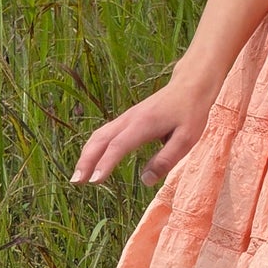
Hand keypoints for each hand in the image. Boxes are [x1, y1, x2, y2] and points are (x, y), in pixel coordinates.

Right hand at [69, 75, 215, 188]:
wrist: (190, 86)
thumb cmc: (191, 113)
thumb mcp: (187, 139)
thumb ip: (166, 159)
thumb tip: (146, 180)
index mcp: (144, 124)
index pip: (119, 145)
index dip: (105, 163)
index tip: (95, 181)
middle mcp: (130, 119)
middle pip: (100, 139)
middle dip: (86, 160)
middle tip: (76, 182)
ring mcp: (126, 117)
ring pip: (99, 135)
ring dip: (86, 155)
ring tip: (78, 177)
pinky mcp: (127, 119)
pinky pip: (105, 133)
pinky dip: (93, 148)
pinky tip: (90, 161)